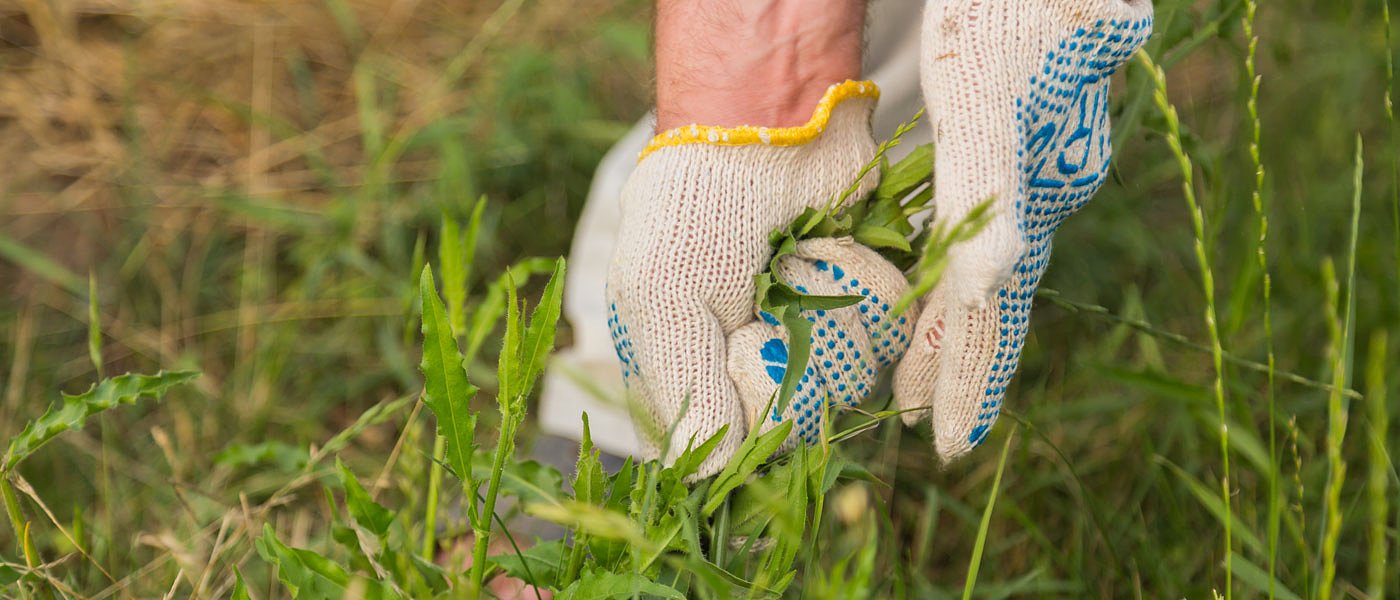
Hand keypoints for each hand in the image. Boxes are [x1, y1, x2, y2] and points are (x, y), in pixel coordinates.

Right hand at [607, 82, 881, 476]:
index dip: (753, 414)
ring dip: (834, 310)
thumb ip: (686, 392)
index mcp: (692, 378)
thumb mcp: (664, 299)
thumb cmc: (696, 210)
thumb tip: (707, 485)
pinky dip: (872, 290)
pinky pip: (895, 338)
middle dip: (798, 353)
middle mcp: (756, 371)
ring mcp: (816, 342)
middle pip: (805, 423)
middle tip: (768, 295)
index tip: (744, 352)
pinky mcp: (868, 310)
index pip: (736, 450)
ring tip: (800, 256)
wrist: (769, 118)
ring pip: (854, 381)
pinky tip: (839, 249)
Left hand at [895, 0, 1153, 460]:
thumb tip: (989, 286)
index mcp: (1031, 194)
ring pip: (991, 263)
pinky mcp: (1026, 133)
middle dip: (960, 366)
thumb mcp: (983, 91)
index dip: (967, 376)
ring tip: (919, 378)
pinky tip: (940, 275)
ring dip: (956, 324)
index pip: (990, 310)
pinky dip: (960, 264)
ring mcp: (1038, 162)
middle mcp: (1044, 187)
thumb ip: (985, 183)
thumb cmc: (1007, 10)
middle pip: (993, 298)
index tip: (944, 441)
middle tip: (928, 430)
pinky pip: (989, 218)